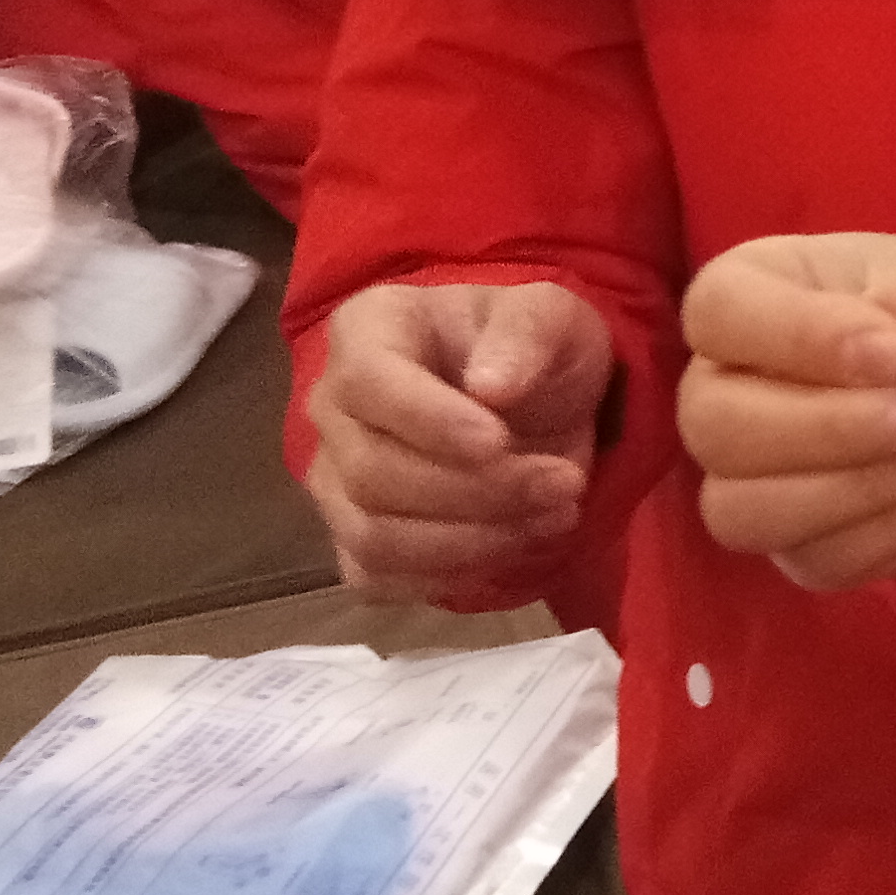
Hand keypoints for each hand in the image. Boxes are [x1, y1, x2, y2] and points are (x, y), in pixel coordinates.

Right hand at [302, 278, 610, 593]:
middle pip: (373, 473)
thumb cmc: (530, 348)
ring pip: (374, 537)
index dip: (429, 420)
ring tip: (554, 515)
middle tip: (563, 484)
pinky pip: (379, 578)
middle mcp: (332, 407)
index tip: (500, 443)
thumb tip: (490, 386)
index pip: (368, 381)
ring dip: (473, 541)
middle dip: (477, 491)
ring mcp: (335, 479)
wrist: (533, 402)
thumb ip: (526, 334)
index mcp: (367, 330)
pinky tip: (515, 544)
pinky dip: (451, 576)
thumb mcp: (551, 316)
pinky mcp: (353, 539)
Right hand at [677, 233, 895, 586]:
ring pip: (751, 513)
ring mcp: (748, 479)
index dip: (798, 336)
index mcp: (743, 297)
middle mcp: (721, 390)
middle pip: (718, 431)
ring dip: (870, 488)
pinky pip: (823, 560)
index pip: (716, 312)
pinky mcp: (800, 545)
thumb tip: (878, 357)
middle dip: (841, 430)